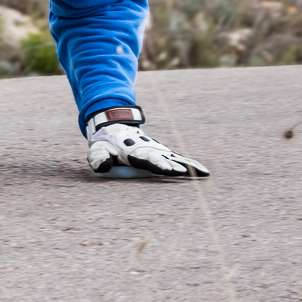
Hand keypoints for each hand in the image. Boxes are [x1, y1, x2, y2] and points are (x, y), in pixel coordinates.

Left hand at [87, 122, 208, 177]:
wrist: (115, 127)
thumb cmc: (106, 143)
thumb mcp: (97, 149)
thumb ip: (98, 158)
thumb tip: (103, 166)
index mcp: (133, 151)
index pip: (147, 159)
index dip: (157, 164)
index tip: (167, 170)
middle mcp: (149, 149)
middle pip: (164, 159)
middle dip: (174, 166)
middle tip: (185, 173)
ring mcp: (157, 150)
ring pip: (175, 158)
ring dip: (188, 165)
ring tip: (204, 174)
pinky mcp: (163, 153)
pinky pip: (179, 158)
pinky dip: (191, 164)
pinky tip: (204, 172)